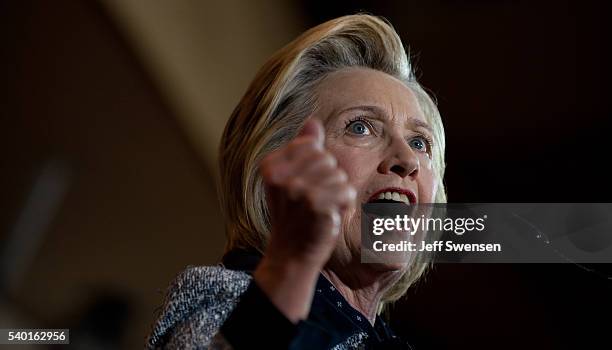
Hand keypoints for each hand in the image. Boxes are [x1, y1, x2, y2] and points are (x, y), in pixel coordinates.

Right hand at [254, 118, 355, 321]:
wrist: (291, 254)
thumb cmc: (295, 214)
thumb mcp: (293, 178)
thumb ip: (303, 150)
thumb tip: (313, 122)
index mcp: (271, 165)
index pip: (312, 146)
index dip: (316, 167)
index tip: (303, 187)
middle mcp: (281, 175)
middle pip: (327, 159)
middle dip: (328, 180)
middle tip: (313, 202)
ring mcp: (298, 190)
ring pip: (339, 176)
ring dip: (337, 195)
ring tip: (319, 211)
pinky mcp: (316, 204)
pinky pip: (346, 192)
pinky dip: (343, 206)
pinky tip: (328, 218)